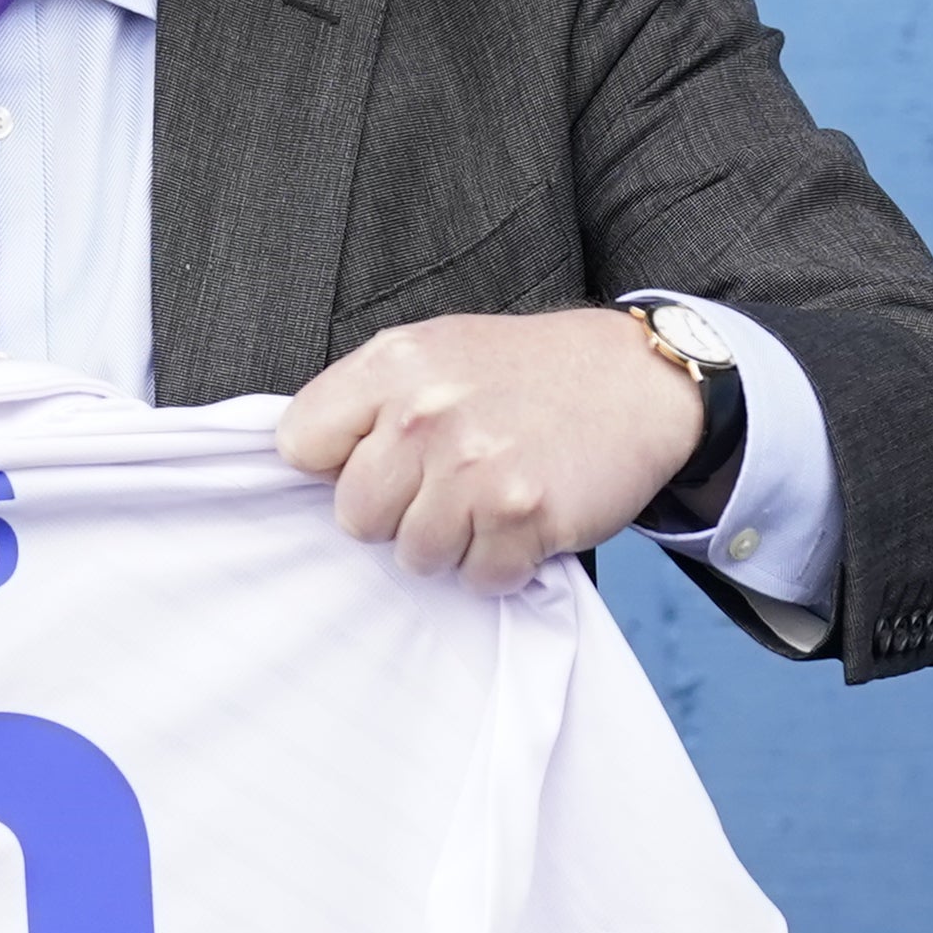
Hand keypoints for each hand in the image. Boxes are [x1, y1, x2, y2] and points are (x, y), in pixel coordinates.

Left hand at [272, 310, 703, 590]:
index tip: (375, 460)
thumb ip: (366, 400)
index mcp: (393, 366)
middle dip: (396, 512)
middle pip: (355, 516)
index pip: (299, 445)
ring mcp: (475, 469)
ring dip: (452, 543)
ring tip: (487, 499)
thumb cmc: (522, 373)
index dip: (335, 464)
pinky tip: (522, 520)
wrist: (634, 380)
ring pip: (414, 557)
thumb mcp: (433, 352)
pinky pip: (479, 579)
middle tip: (445, 483)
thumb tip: (302, 466)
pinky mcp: (523, 516)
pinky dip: (501, 564)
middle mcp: (426, 415)